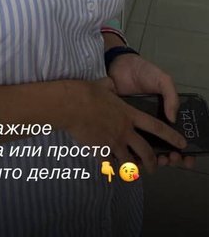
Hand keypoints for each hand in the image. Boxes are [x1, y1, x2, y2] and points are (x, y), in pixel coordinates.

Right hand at [64, 77, 186, 173]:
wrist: (71, 104)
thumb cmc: (87, 92)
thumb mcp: (103, 84)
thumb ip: (110, 86)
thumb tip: (110, 83)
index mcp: (129, 114)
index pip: (155, 127)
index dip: (171, 136)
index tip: (181, 143)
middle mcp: (125, 131)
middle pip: (146, 152)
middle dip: (153, 163)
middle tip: (154, 168)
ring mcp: (113, 142)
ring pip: (129, 162)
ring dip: (131, 168)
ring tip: (131, 170)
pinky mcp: (100, 150)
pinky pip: (109, 165)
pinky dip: (110, 168)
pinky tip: (109, 168)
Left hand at [107, 53, 194, 169]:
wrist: (119, 65)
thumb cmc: (144, 73)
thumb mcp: (162, 80)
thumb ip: (171, 96)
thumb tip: (173, 119)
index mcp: (164, 114)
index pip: (177, 136)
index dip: (184, 150)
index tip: (187, 157)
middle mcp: (151, 124)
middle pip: (164, 148)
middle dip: (171, 158)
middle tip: (171, 158)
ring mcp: (136, 127)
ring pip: (146, 151)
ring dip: (154, 160)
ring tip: (158, 160)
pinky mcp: (120, 127)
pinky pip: (127, 145)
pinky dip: (132, 155)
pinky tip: (137, 159)